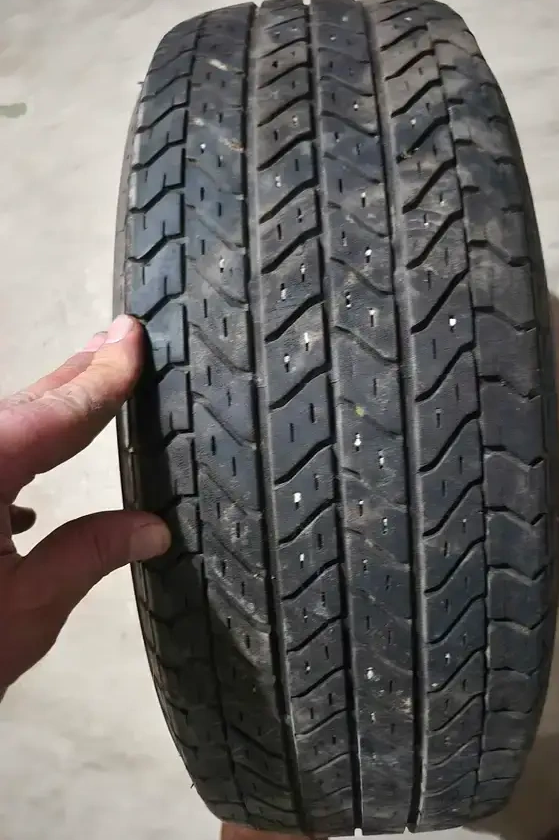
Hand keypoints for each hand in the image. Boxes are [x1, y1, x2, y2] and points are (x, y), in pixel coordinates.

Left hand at [0, 315, 169, 689]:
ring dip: (42, 416)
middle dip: (71, 376)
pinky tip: (28, 495)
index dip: (99, 379)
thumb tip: (154, 528)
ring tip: (90, 392)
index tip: (131, 339)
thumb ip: (89, 554)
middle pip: (18, 410)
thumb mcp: (28, 611)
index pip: (51, 417)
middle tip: (117, 337)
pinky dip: (7, 466)